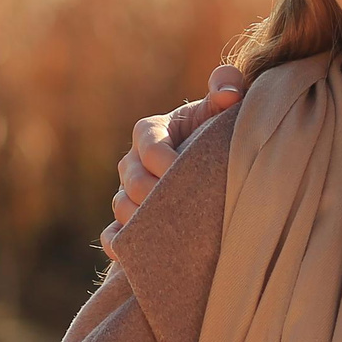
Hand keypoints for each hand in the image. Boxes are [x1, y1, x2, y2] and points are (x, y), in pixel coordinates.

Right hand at [102, 65, 244, 259]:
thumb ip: (228, 87)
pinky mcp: (127, 222)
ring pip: (122, 208)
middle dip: (154, 195)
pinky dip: (120, 245)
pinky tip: (140, 254)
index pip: (149, 146)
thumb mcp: (223, 108)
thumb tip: (229, 92)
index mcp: (150, 132)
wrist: (212, 165)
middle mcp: (133, 162)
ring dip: (142, 221)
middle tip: (182, 210)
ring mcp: (126, 194)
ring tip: (171, 232)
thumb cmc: (216, 133)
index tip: (185, 173)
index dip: (164, 160)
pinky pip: (112, 236)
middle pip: (132, 181)